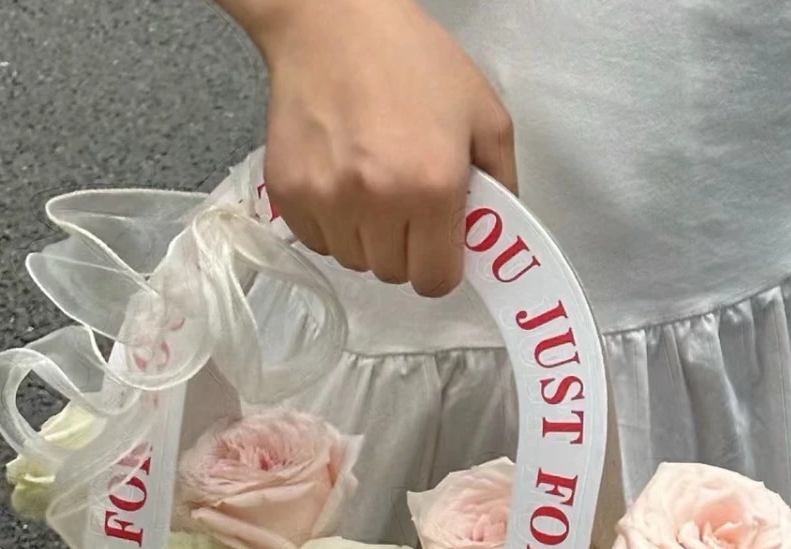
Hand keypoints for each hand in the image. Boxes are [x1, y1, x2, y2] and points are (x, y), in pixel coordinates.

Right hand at [244, 0, 515, 295]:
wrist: (330, 21)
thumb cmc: (411, 60)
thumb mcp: (484, 112)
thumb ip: (501, 182)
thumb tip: (491, 237)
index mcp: (433, 187)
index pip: (435, 281)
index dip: (440, 267)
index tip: (437, 245)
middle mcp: (378, 202)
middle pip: (393, 274)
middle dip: (405, 249)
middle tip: (405, 203)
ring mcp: (328, 201)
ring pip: (354, 261)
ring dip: (366, 238)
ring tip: (370, 186)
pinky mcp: (289, 194)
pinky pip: (317, 242)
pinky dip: (331, 225)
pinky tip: (340, 180)